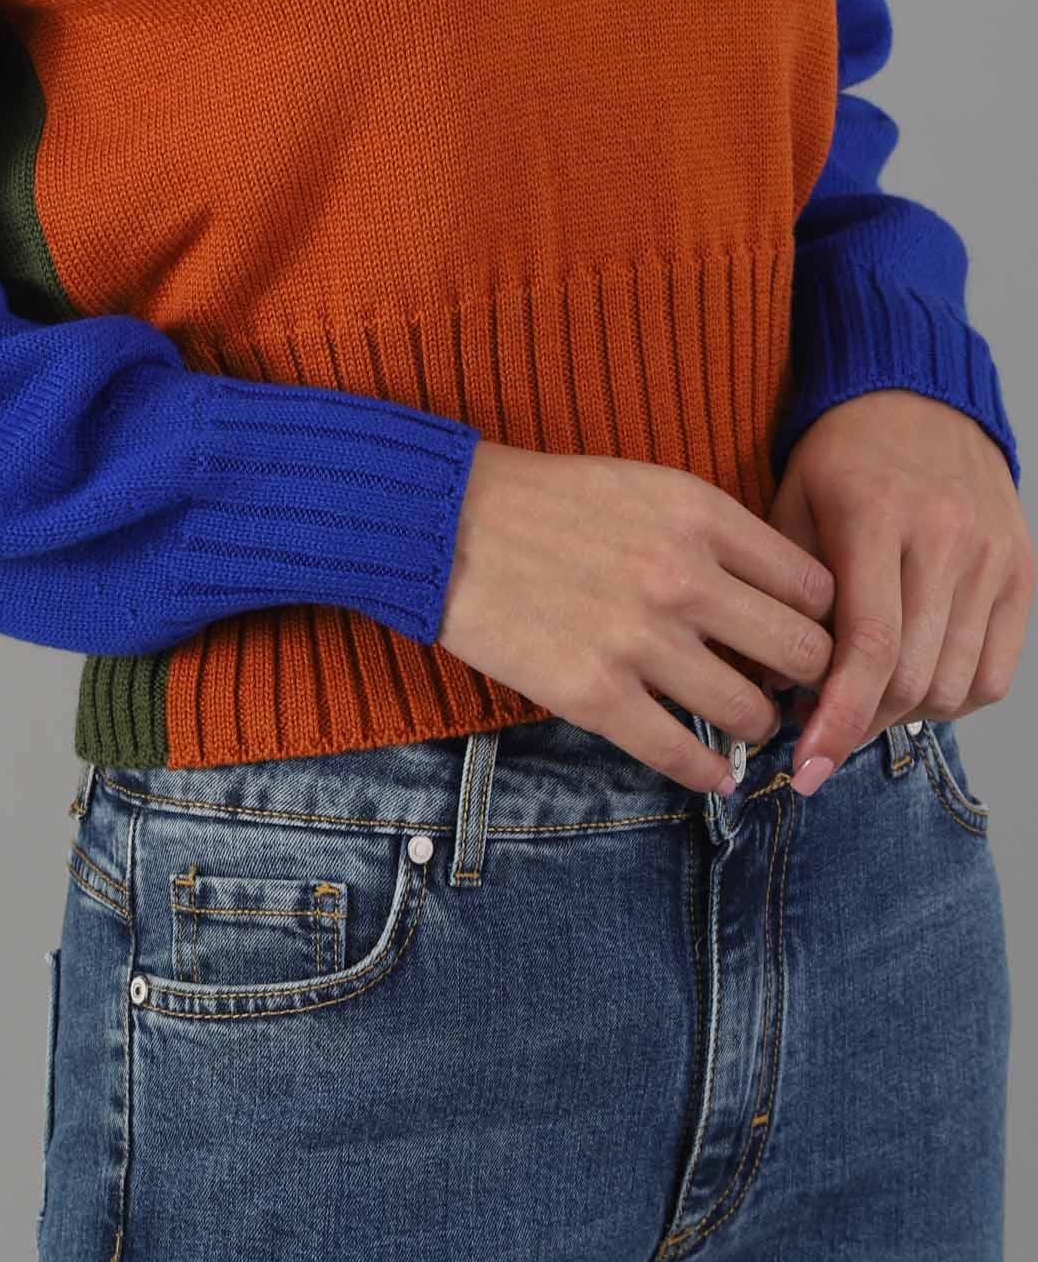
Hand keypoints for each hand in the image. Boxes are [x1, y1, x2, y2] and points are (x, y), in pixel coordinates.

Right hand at [437, 441, 837, 796]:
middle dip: (805, 679)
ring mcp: (639, 639)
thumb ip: (715, 535)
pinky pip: (683, 756)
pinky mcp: (594, 694)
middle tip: (787, 688)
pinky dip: (710, 775)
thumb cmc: (547, 501)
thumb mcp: (646, 486)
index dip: (819, 619)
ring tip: (745, 723)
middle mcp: (681, 577)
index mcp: (700, 513)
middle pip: (803, 653)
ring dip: (757, 725)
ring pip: (752, 711)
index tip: (801, 636)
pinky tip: (716, 774)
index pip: (814, 587)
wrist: (444, 521)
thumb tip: (777, 604)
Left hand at [767, 390, 1034, 794]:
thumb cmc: (842, 454)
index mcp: (877, 517)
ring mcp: (993, 557)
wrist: (918, 396)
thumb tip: (769, 687)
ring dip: (904, 717)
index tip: (806, 762)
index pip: (869, 646)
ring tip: (861, 705)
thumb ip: (781, 592)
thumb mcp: (790, 502)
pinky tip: (911, 687)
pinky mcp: (1022, 572)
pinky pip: (995, 673)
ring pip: (955, 685)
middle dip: (861, 725)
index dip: (837, 717)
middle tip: (819, 737)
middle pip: (913, 677)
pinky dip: (952, 699)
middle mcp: (946, 539)